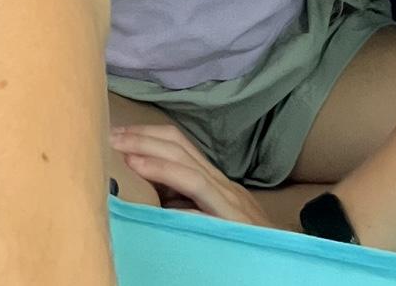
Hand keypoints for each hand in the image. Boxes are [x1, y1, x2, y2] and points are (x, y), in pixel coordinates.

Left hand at [110, 124, 275, 227]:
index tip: (117, 135)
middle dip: (143, 137)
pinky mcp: (233, 218)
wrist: (284, 262)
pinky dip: (174, 181)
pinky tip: (151, 181)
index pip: (178, 144)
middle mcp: (221, 183)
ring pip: (188, 166)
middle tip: (111, 136)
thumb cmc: (239, 241)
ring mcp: (228, 199)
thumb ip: (178, 199)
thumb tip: (141, 187)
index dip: (146, 134)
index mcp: (212, 180)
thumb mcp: (204, 216)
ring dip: (153, 156)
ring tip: (125, 153)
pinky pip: (202, 194)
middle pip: (179, 146)